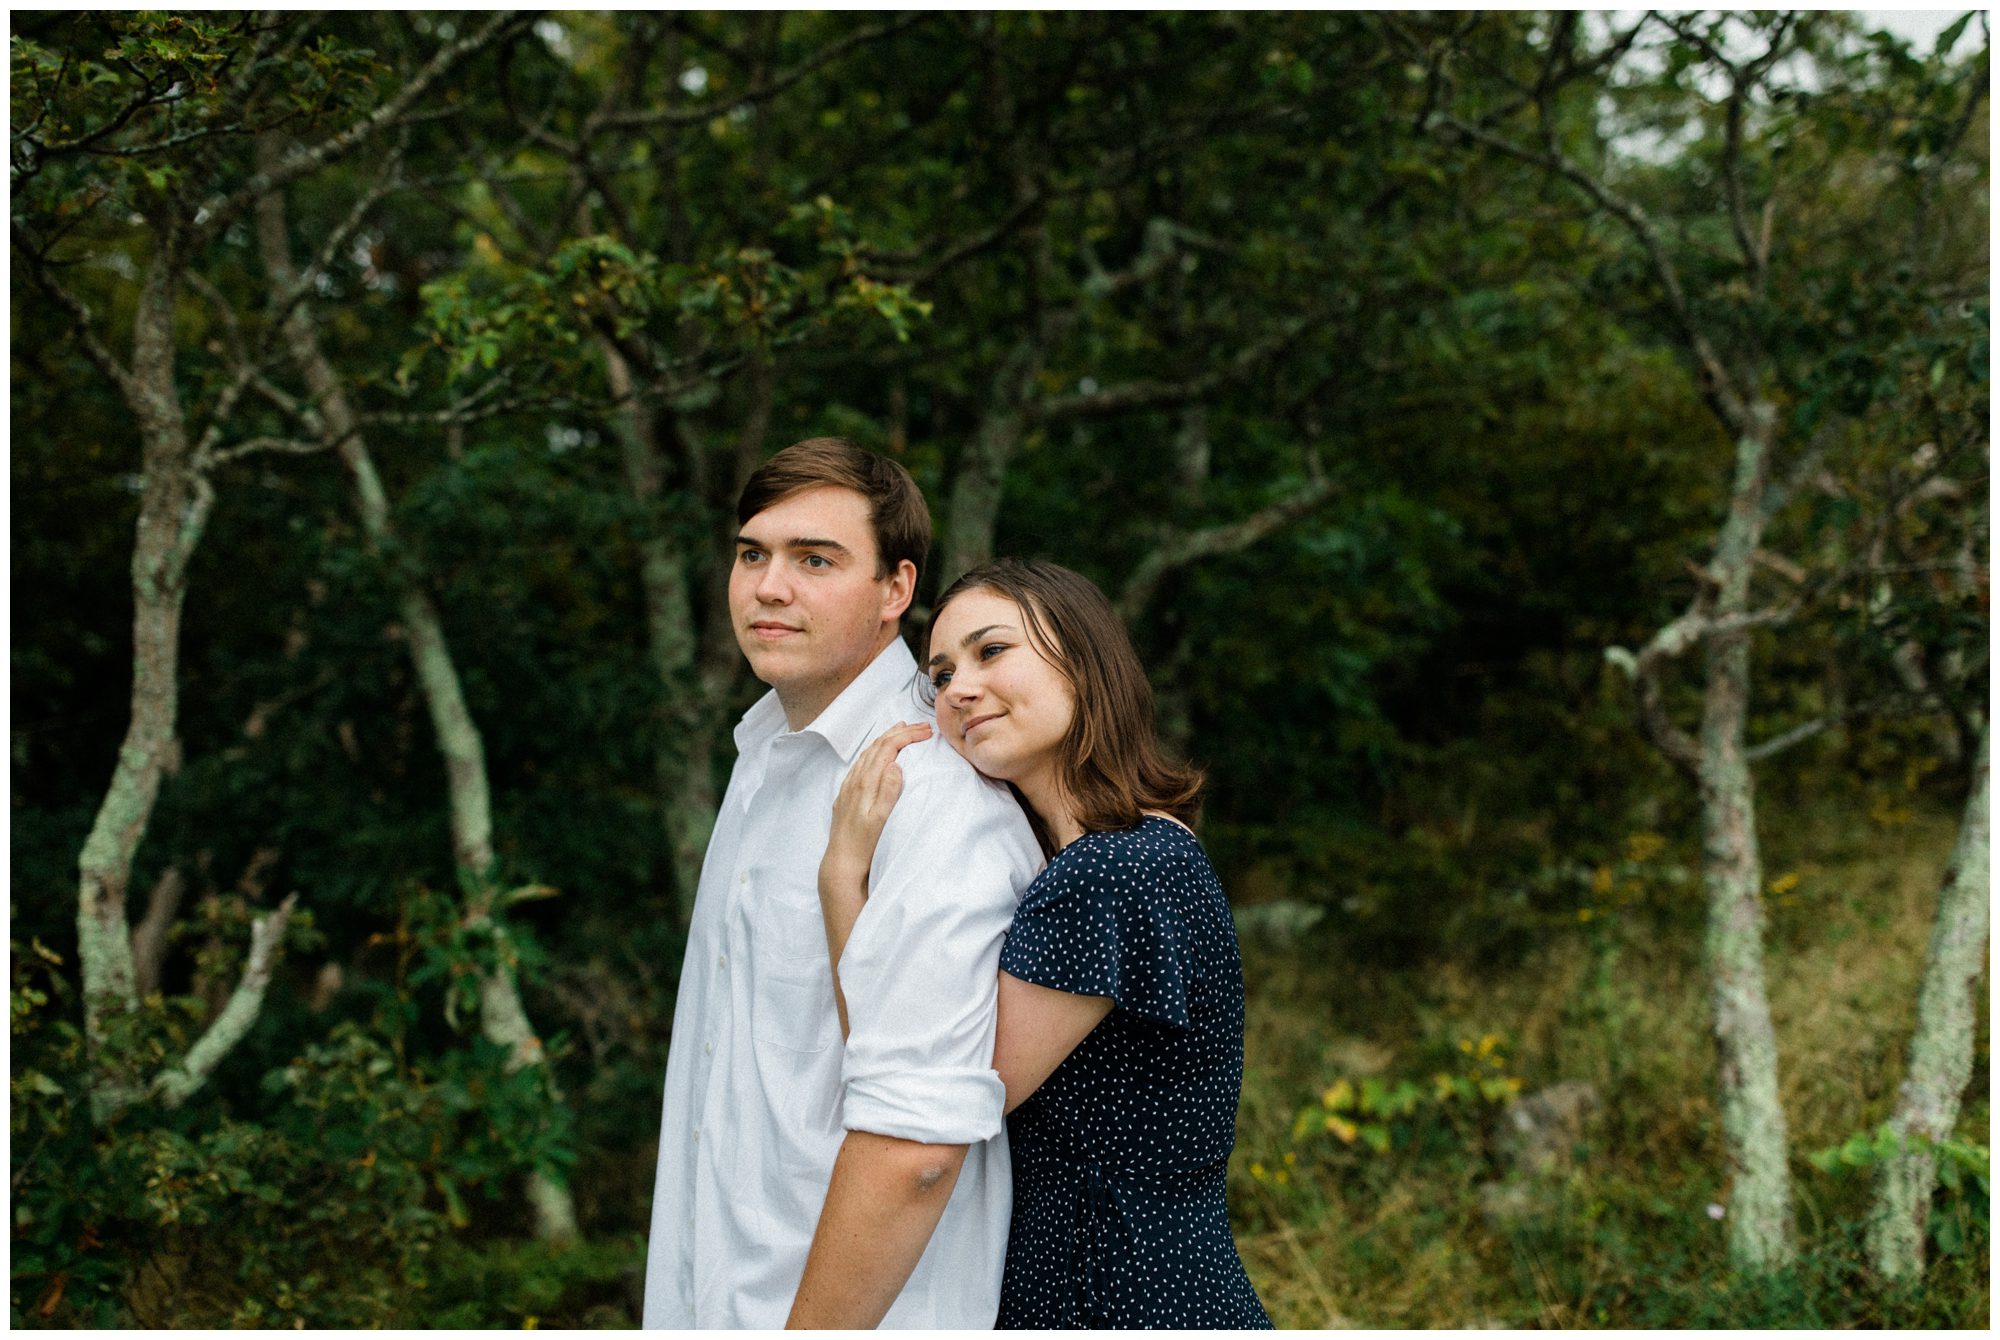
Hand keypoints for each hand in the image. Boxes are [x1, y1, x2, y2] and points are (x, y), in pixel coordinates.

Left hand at [824, 721, 931, 885]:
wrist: (842, 862)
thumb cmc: (865, 845)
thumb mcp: (880, 819)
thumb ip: (888, 790)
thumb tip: (896, 764)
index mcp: (866, 783)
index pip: (888, 749)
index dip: (907, 736)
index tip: (926, 732)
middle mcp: (855, 780)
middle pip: (878, 746)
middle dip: (900, 732)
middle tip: (921, 726)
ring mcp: (849, 787)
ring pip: (868, 753)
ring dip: (886, 738)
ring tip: (901, 730)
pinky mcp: (846, 795)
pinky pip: (861, 764)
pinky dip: (874, 752)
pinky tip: (878, 754)